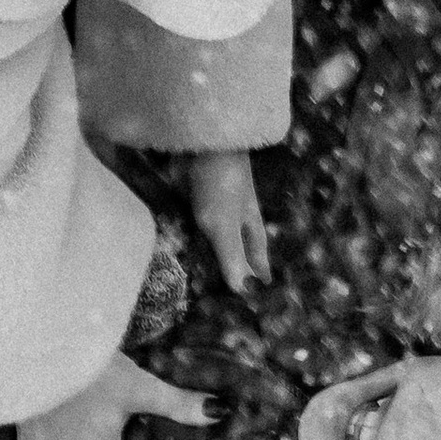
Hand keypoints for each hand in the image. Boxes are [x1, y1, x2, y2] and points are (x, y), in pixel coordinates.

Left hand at [187, 148, 270, 297]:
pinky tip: (177, 249)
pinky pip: (191, 226)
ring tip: (199, 279)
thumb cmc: (221, 185)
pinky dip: (187, 238)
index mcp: (249, 223)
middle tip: (227, 293)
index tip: (262, 290)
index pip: (257, 253)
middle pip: (235, 247)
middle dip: (233, 266)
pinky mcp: (191, 201)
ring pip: (212, 237)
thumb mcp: (226, 226)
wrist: (201, 146)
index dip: (259, 272)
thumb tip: (243, 291)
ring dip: (206, 254)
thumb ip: (232, 257)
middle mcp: (234, 216)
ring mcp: (212, 208)